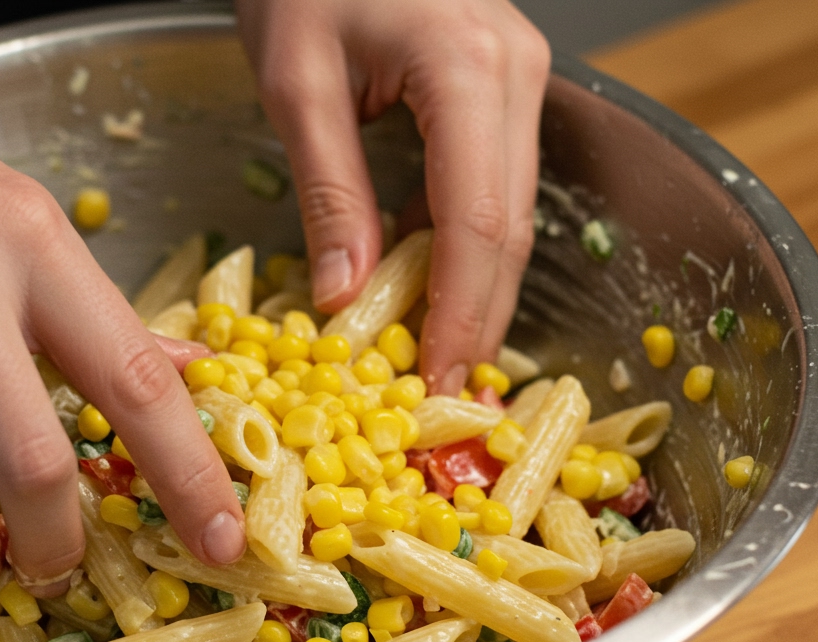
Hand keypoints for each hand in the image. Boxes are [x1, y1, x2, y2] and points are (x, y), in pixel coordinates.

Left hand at [236, 0, 549, 394]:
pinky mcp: (502, 83)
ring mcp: (519, 75)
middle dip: (478, 318)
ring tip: (437, 356)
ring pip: (512, 211)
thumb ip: (329, 192)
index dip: (461, 315)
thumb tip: (345, 298)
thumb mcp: (297, 84)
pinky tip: (432, 287)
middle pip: (510, 228)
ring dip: (477, 289)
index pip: (479, 224)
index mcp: (471, 71)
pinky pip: (495, 183)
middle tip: (443, 393)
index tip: (436, 382)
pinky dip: (466, 245)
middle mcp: (517, 74)